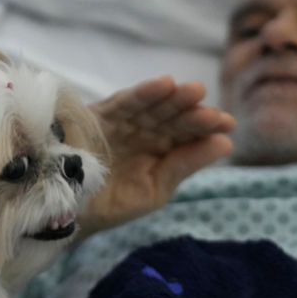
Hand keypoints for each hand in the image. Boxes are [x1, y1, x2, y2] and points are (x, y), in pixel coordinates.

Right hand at [78, 76, 234, 238]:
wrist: (68, 212)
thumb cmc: (112, 204)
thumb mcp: (156, 189)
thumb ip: (186, 164)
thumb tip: (226, 143)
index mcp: (161, 149)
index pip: (188, 133)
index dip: (207, 126)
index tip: (228, 124)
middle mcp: (145, 131)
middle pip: (172, 116)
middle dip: (192, 112)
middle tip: (213, 111)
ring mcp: (124, 122)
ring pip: (152, 106)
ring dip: (172, 98)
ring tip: (194, 91)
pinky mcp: (101, 116)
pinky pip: (124, 102)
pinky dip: (143, 94)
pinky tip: (163, 85)